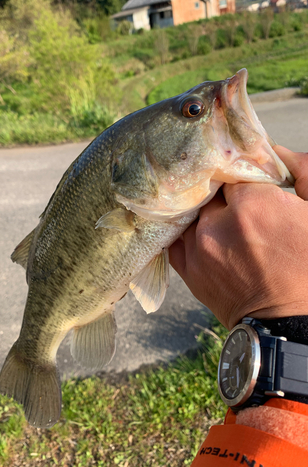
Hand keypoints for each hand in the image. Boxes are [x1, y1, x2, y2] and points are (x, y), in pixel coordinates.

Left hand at [169, 147, 307, 328]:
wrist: (291, 323)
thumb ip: (301, 171)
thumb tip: (275, 150)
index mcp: (253, 203)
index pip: (234, 172)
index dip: (242, 178)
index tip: (248, 185)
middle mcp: (217, 222)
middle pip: (210, 192)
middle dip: (223, 196)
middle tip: (237, 207)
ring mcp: (198, 248)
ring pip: (191, 213)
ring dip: (204, 214)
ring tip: (221, 224)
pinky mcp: (188, 270)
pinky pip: (178, 238)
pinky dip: (188, 233)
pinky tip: (201, 235)